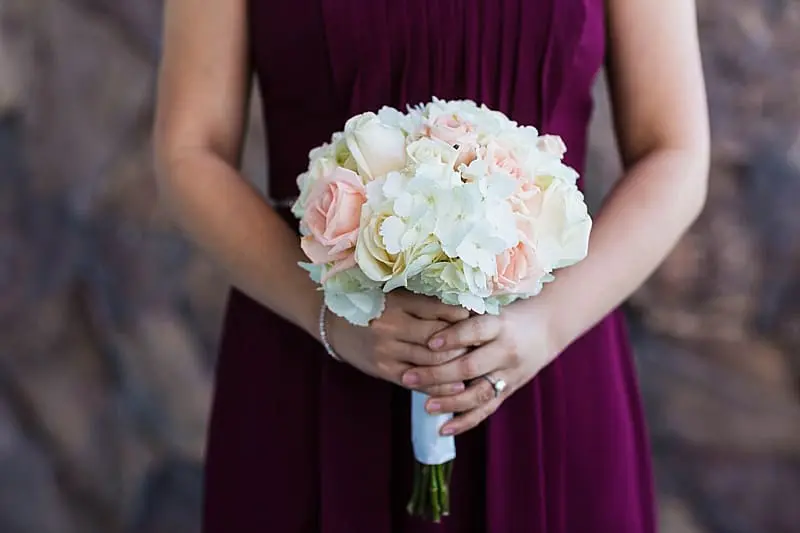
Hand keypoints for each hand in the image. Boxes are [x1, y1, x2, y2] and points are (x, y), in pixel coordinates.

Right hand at [326, 291, 470, 395]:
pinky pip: (417, 382)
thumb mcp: (396, 296)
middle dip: (464, 343)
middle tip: (483, 345)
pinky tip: (457, 386)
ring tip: (476, 364)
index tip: (479, 318)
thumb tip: (466, 308)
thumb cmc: (374, 306)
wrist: (336, 325)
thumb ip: (425, 302)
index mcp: (397, 302)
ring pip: (431, 362)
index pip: (438, 310)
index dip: (462, 315)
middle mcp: (391, 326)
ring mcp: (386, 351)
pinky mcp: (384, 370)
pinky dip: (439, 387)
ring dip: (456, 366)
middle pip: (438, 338)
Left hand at [399, 301, 558, 435]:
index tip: (430, 343)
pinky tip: (444, 429)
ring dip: (449, 402)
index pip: (476, 331)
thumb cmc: (507, 313)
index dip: (454, 337)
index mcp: (500, 325)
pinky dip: (465, 422)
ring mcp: (509, 375)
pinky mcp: (508, 391)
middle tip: (409, 377)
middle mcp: (506, 352)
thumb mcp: (490, 307)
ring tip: (425, 406)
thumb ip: (463, 314)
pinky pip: (486, 410)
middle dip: (437, 374)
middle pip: (470, 367)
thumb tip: (425, 315)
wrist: (545, 329)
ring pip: (478, 394)